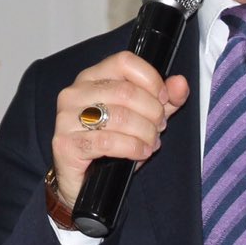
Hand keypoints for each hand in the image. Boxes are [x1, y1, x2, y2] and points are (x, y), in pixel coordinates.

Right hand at [51, 51, 190, 201]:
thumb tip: (180, 83)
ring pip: (120, 116)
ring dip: (145, 132)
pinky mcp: (65, 143)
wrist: (82, 182)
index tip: (164, 99)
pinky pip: (108, 141)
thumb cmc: (110, 145)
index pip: (124, 61)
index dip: (151, 79)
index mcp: (91, 77)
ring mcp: (66, 118)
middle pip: (126, 91)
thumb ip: (164, 99)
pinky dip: (132, 148)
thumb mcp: (142, 117)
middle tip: (159, 127)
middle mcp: (75, 93)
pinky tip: (140, 153)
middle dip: (152, 112)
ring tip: (151, 142)